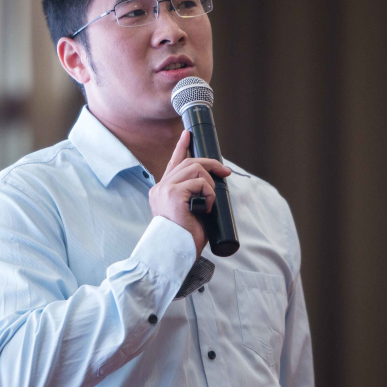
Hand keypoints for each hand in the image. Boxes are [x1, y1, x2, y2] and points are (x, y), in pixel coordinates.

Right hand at [148, 130, 231, 256]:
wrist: (175, 252)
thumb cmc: (184, 238)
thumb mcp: (189, 212)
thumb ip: (192, 196)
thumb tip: (210, 183)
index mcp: (162, 191)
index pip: (173, 163)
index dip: (181, 147)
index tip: (187, 134)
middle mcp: (160, 187)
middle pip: (190, 163)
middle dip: (211, 165)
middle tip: (225, 173)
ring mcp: (166, 189)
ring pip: (196, 169)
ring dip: (210, 185)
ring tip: (209, 202)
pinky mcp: (174, 194)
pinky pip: (200, 183)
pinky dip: (209, 194)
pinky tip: (205, 208)